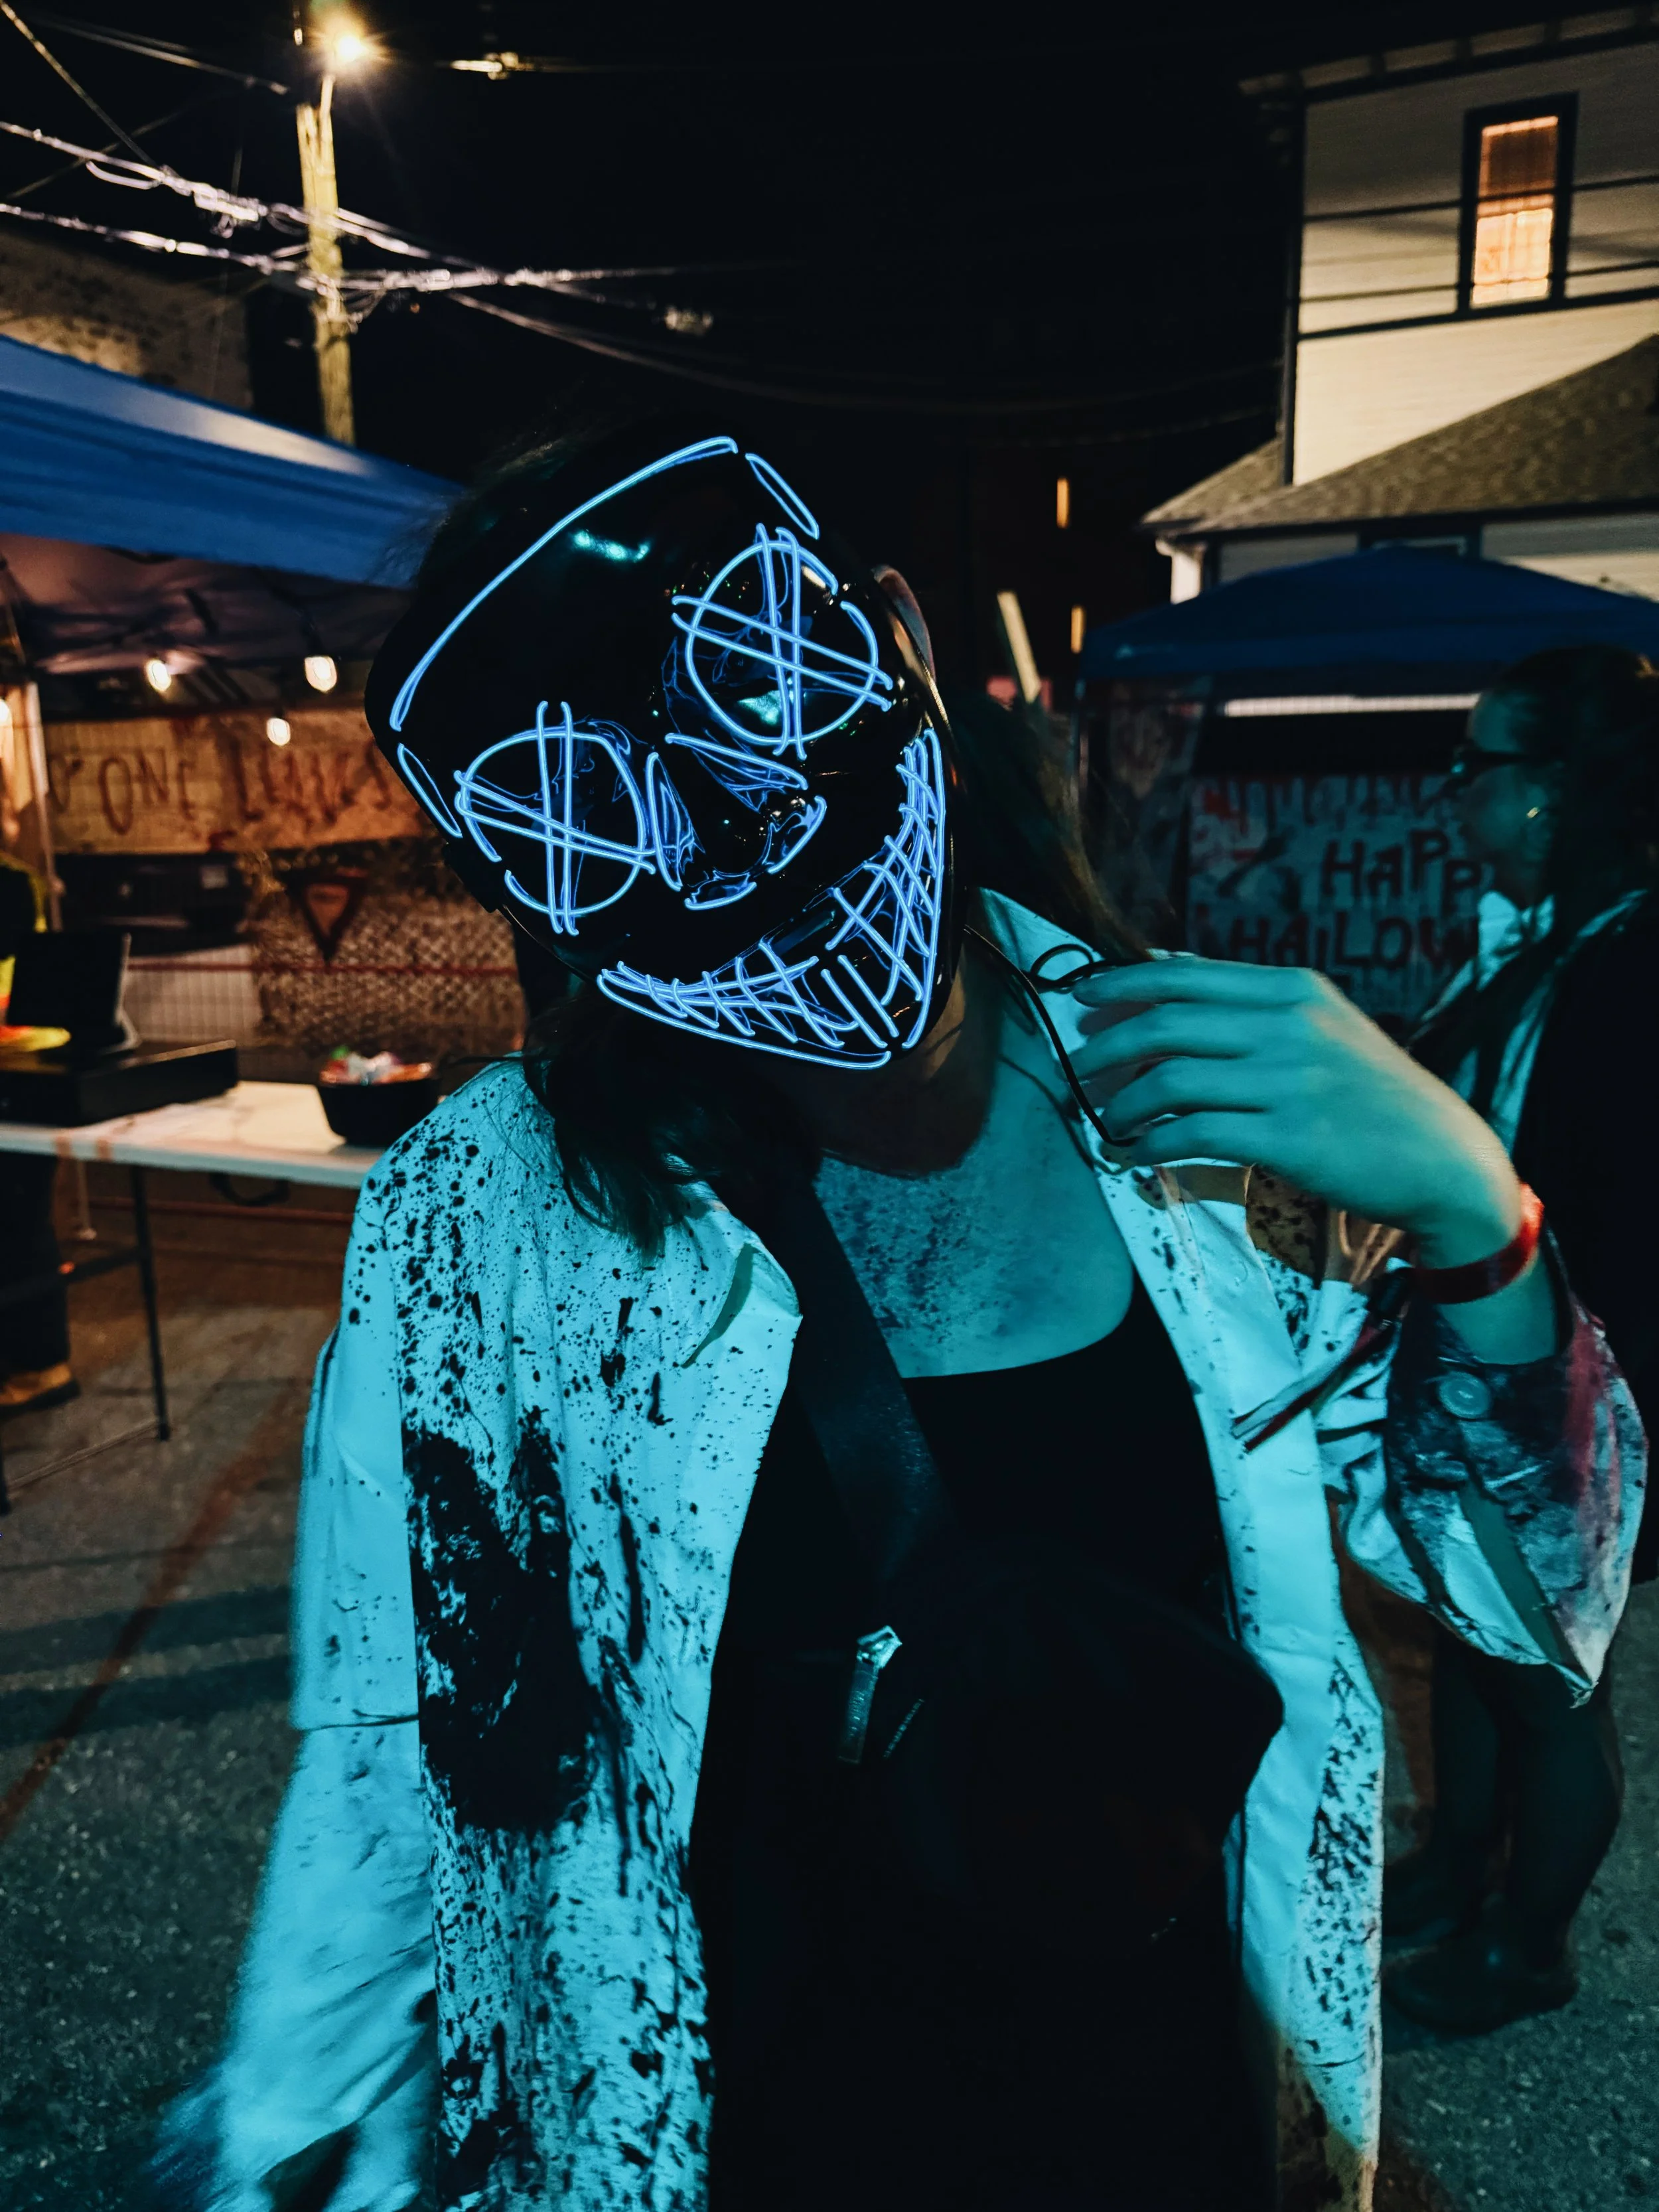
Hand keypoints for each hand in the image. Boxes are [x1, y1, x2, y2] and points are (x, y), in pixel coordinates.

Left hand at [1072, 960, 1522, 1266]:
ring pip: (1171, 1080)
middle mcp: (1288, 1025)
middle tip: (1080, 1067)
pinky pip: (1193, 1135)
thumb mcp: (1322, 1023)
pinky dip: (1151, 1146)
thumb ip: (1245, 997)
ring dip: (1123, 1102)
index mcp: (1292, 990)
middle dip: (1107, 1045)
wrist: (1441, 1156)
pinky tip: (1135, 1155)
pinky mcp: (1288, 1138)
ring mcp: (1289, 1081)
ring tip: (1107, 1118)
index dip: (1119, 983)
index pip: (1183, 975)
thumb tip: (1164, 964)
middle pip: (1166, 1023)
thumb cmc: (1373, 1092)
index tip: (1078, 997)